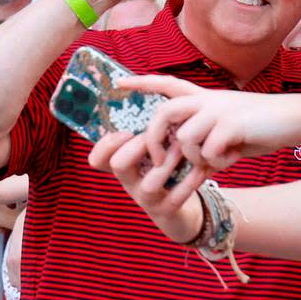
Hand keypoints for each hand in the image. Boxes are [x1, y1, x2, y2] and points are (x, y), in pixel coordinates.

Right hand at [88, 131, 208, 242]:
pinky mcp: (166, 211)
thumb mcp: (153, 149)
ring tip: (182, 147)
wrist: (181, 209)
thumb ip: (147, 126)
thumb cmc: (167, 168)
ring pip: (149, 183)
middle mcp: (129, 182)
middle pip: (119, 165)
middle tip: (159, 135)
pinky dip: (190, 181)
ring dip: (168, 162)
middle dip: (139, 145)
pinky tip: (202, 168)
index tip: (127, 131)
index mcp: (122, 165)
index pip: (98, 159)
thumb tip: (136, 88)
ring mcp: (146, 199)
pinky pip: (176, 197)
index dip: (106, 144)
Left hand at [112, 74, 300, 172]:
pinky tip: (232, 158)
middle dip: (155, 140)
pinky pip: (208, 152)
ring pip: (185, 139)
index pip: (167, 84)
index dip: (142, 82)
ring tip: (216, 160)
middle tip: (158, 161)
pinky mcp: (231, 125)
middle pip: (164, 113)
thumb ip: (205, 134)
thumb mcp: (228, 125)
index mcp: (205, 97)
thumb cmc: (261, 125)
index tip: (119, 82)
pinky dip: (217, 163)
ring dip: (197, 159)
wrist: (295, 118)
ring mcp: (219, 111)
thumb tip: (186, 156)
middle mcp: (207, 100)